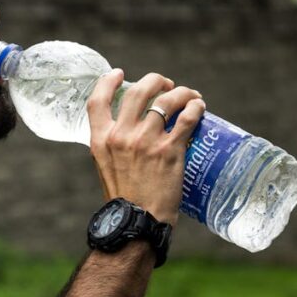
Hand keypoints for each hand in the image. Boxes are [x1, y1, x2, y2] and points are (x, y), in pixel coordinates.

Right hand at [86, 70, 205, 225]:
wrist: (137, 223)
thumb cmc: (124, 199)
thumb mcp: (105, 167)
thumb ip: (112, 145)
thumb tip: (127, 130)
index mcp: (101, 140)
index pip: (97, 100)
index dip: (107, 81)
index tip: (118, 73)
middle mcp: (121, 136)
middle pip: (138, 91)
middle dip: (155, 81)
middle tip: (166, 85)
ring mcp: (146, 141)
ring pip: (166, 100)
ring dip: (181, 92)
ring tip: (189, 95)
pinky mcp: (170, 150)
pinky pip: (187, 118)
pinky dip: (195, 107)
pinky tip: (199, 107)